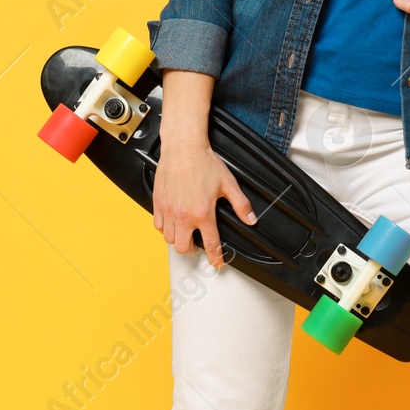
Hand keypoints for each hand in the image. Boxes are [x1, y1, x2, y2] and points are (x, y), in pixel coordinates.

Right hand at [152, 132, 256, 268]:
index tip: (216, 262)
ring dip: (178, 240)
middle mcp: (183, 215)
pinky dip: (165, 229)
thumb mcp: (228, 184)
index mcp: (202, 213)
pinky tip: (172, 224)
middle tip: (199, 246)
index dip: (215, 257)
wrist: (183, 147)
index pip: (210, 244)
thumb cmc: (203, 162)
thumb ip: (241, 205)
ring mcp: (168, 210)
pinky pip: (158, 226)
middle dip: (193, 251)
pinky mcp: (158, 203)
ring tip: (185, 234)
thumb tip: (251, 219)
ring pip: (169, 239)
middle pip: (184, 248)